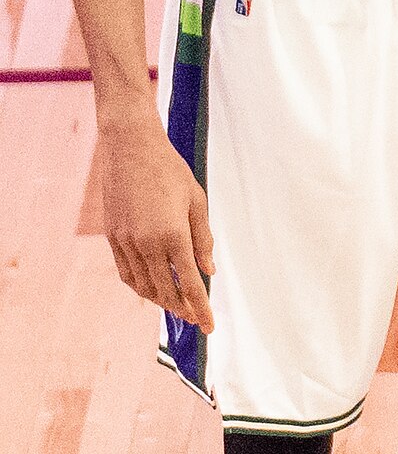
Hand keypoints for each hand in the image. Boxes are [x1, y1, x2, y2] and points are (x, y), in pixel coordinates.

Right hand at [100, 113, 215, 333]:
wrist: (131, 147)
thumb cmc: (169, 169)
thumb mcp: (196, 200)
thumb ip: (203, 238)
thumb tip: (209, 270)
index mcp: (173, 234)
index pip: (189, 283)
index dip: (200, 307)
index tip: (209, 326)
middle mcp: (147, 244)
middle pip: (165, 290)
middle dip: (182, 308)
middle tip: (195, 318)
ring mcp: (126, 242)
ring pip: (143, 286)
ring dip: (160, 300)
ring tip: (175, 306)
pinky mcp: (113, 237)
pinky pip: (126, 272)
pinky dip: (140, 286)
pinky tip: (150, 288)